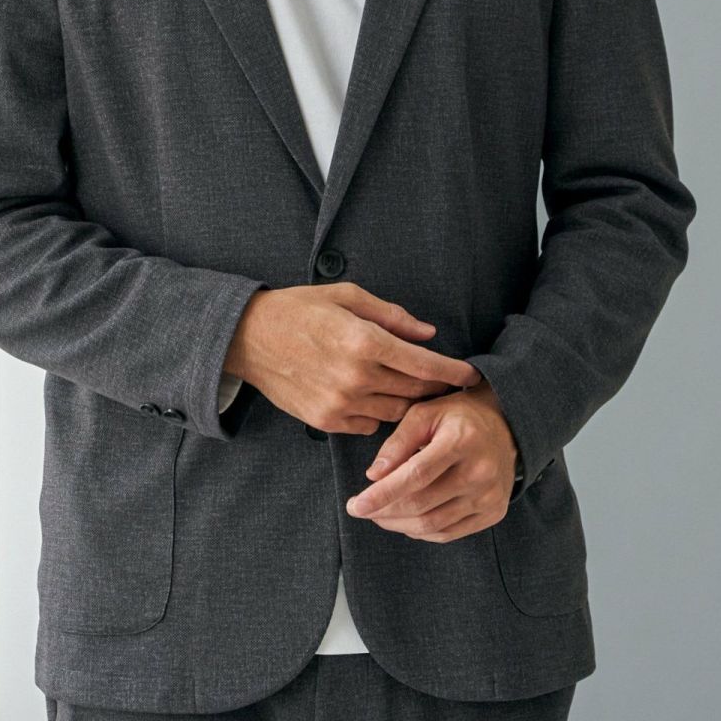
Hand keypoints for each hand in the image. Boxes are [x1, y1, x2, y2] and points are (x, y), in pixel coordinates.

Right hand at [225, 282, 481, 432]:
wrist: (250, 338)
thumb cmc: (299, 309)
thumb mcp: (346, 297)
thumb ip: (391, 316)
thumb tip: (428, 334)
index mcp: (364, 341)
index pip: (423, 364)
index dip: (452, 371)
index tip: (470, 375)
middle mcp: (356, 376)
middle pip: (414, 391)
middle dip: (434, 387)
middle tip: (446, 383)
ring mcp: (340, 402)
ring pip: (395, 411)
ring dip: (408, 402)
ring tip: (414, 391)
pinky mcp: (327, 420)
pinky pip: (369, 423)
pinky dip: (380, 412)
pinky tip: (377, 396)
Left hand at [343, 377, 519, 541]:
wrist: (506, 427)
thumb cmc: (457, 417)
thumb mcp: (425, 413)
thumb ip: (398, 442)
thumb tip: (373, 476)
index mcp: (462, 440)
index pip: (415, 476)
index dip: (382, 494)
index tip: (355, 505)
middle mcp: (480, 471)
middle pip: (422, 504)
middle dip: (383, 511)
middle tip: (360, 509)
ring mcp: (489, 496)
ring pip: (432, 524)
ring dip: (398, 524)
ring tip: (378, 514)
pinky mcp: (493, 512)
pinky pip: (449, 533)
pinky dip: (420, 531)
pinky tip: (405, 520)